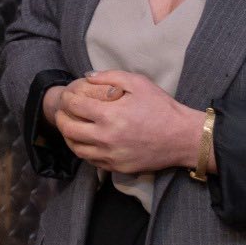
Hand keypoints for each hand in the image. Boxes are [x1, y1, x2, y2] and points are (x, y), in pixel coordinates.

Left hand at [53, 70, 206, 174]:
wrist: (184, 137)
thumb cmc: (162, 108)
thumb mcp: (138, 83)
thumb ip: (110, 76)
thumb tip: (87, 76)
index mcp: (109, 116)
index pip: (75, 106)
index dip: (66, 98)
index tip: (67, 95)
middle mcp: (106, 138)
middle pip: (69, 129)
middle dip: (61, 118)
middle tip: (63, 111)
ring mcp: (111, 156)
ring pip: (77, 149)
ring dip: (68, 137)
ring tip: (70, 127)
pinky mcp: (118, 167)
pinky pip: (92, 161)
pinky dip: (84, 150)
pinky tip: (85, 142)